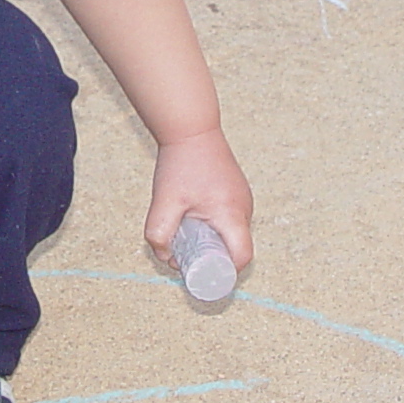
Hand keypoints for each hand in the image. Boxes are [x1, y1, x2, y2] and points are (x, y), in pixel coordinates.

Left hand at [142, 125, 253, 269]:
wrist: (192, 128)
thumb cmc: (180, 164)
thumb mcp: (165, 202)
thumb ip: (159, 233)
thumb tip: (165, 257)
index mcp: (232, 214)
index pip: (241, 257)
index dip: (225, 272)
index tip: (202, 274)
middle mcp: (244, 208)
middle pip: (235, 247)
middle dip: (212, 258)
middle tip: (184, 255)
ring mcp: (243, 198)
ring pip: (232, 233)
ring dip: (212, 240)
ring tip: (185, 233)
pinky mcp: (237, 191)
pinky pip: (230, 219)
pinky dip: (215, 226)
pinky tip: (194, 220)